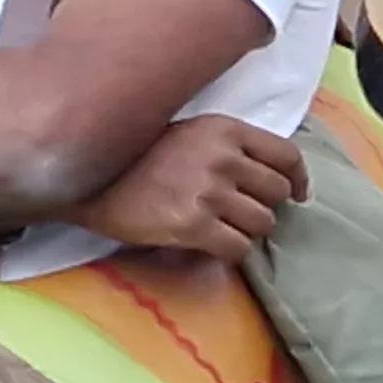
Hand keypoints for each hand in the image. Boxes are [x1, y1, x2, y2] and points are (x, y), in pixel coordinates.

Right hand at [82, 115, 304, 261]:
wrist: (85, 180)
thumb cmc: (133, 157)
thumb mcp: (185, 134)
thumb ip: (225, 147)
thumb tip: (270, 178)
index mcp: (222, 129)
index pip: (286, 155)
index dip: (297, 179)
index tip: (296, 195)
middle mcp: (221, 156)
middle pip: (277, 193)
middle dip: (263, 207)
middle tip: (238, 213)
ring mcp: (208, 191)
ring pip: (262, 224)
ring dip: (244, 231)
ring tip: (218, 229)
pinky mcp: (193, 224)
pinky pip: (237, 248)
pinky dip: (228, 253)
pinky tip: (207, 246)